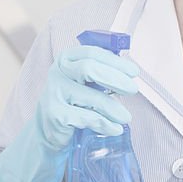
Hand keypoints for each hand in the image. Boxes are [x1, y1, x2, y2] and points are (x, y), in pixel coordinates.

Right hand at [0, 45, 138, 181]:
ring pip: (92, 96)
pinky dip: (105, 124)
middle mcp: (57, 72)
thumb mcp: (86, 81)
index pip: (92, 53)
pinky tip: (115, 128)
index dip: (115, 61)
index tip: (134, 72)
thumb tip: (131, 71)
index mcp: (67, 58)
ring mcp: (53, 93)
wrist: (49, 128)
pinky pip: (87, 118)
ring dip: (114, 107)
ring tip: (126, 117)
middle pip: (90, 69)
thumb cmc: (75, 100)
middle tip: (133, 90)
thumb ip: (103, 71)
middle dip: (116, 79)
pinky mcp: (55, 114)